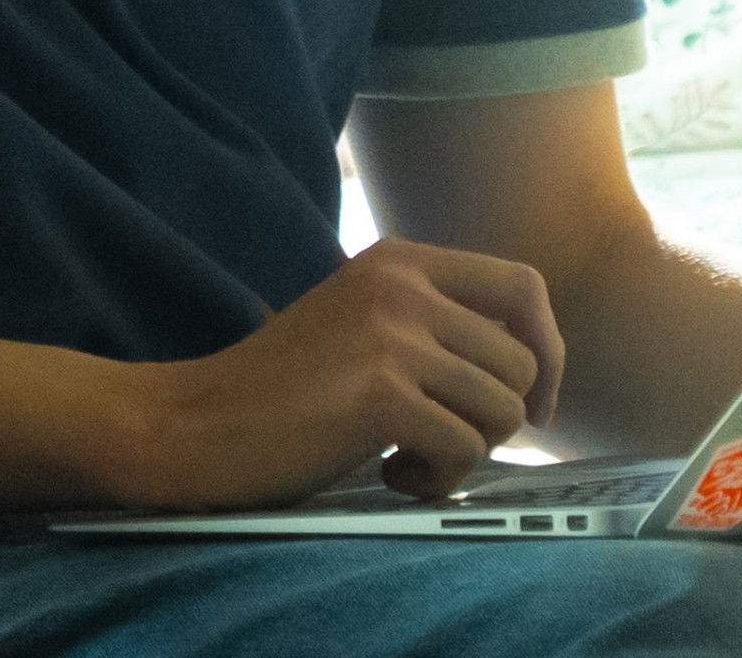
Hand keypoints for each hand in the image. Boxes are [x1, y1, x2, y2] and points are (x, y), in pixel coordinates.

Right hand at [113, 238, 563, 509]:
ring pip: (503, 411)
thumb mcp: (362, 324)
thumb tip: (532, 365)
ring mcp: (391, 337)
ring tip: (404, 457)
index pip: (524, 286)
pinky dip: (436, 480)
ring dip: (464, 453)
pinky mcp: (379, 395)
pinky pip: (464, 450)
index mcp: (398, 260)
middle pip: (522, 364)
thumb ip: (433, 323)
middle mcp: (400, 285)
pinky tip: (388, 476)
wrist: (193, 422)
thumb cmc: (279, 389)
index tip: (534, 402)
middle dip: (496, 421)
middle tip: (436, 441)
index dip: (549, 350)